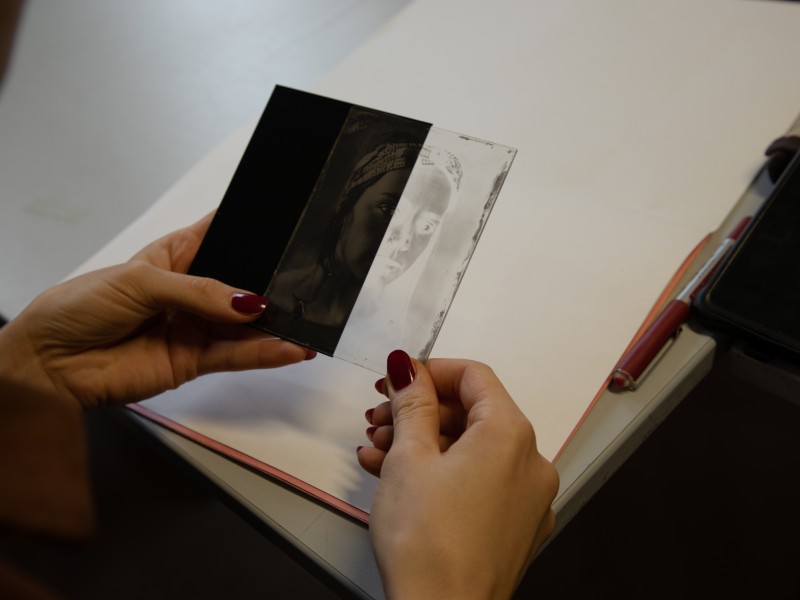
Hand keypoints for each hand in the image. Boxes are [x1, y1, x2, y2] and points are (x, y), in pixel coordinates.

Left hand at [0, 213, 313, 410]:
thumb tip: (249, 302)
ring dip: (276, 323)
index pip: (221, 235)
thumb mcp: (141, 283)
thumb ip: (199, 292)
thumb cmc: (79, 308)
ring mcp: (195, 326)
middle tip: (307, 279)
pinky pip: (237, 355)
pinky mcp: (195, 360)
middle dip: (271, 282)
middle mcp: (191, 291)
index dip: (251, 231)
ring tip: (307, 319)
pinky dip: (265, 353)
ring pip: (246, 324)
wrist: (49, 365)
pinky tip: (289, 347)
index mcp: (174, 255)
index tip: (287, 224)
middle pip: (241, 284)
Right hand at [358, 351, 558, 599]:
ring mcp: (525, 499)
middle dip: (419, 411)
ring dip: (422, 443)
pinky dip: (440, 473)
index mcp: (510, 435)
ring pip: (470, 449)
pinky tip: (396, 479)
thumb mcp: (408, 457)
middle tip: (380, 417)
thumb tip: (409, 369)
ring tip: (378, 451)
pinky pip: (477, 482)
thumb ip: (411, 402)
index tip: (399, 378)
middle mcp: (529, 463)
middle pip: (472, 413)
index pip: (474, 376)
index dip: (431, 371)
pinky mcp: (513, 526)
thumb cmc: (430, 547)